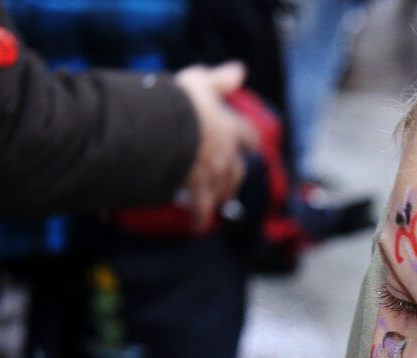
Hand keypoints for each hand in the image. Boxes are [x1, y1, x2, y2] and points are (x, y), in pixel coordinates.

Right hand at [175, 61, 259, 231]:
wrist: (163, 128)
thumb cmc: (179, 101)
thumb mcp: (200, 82)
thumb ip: (219, 79)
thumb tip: (240, 70)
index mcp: (228, 127)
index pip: (247, 134)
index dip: (249, 139)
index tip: (252, 144)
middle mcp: (226, 153)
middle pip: (237, 169)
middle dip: (234, 177)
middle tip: (231, 184)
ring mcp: (213, 173)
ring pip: (222, 189)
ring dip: (220, 196)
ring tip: (217, 204)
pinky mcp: (197, 188)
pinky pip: (200, 207)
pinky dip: (199, 218)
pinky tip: (197, 228)